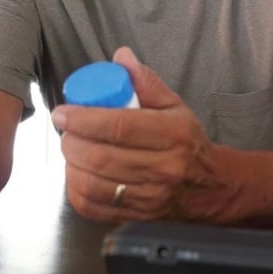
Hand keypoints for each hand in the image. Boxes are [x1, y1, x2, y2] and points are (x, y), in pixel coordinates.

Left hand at [52, 47, 234, 222]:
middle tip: (66, 131)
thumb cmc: (187, 141)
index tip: (63, 113)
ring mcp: (150, 197)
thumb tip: (121, 56)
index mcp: (173, 134)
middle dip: (72, 142)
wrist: (210, 187)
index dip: (84, 119)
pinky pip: (93, 208)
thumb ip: (146, 81)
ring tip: (72, 150)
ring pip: (93, 185)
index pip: (119, 127)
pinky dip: (76, 189)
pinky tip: (78, 173)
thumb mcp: (174, 106)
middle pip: (101, 158)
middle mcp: (163, 168)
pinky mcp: (137, 217)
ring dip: (71, 165)